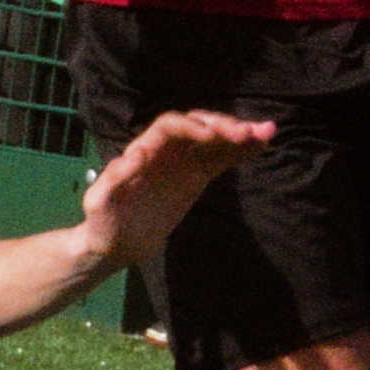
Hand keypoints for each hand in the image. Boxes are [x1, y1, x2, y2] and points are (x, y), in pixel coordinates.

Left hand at [80, 110, 274, 269]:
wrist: (115, 243)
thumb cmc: (103, 222)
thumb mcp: (101, 202)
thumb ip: (115, 179)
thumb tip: (137, 153)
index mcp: (143, 151)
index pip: (169, 127)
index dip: (191, 127)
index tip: (212, 136)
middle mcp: (165, 150)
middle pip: (196, 126)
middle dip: (222, 126)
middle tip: (249, 132)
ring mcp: (182, 162)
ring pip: (213, 140)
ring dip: (239, 134)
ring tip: (268, 132)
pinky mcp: (195, 177)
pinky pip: (220, 159)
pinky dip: (240, 152)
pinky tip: (261, 145)